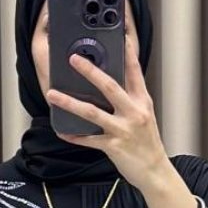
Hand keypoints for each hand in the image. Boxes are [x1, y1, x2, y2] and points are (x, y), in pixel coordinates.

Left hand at [45, 36, 167, 189]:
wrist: (155, 172)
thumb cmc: (147, 143)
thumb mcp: (144, 116)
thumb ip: (130, 99)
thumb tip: (108, 84)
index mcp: (142, 102)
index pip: (134, 71)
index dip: (127, 52)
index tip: (119, 35)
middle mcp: (134, 113)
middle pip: (110, 87)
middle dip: (90, 71)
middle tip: (73, 59)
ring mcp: (123, 130)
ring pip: (92, 113)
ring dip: (70, 103)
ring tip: (52, 94)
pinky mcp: (114, 147)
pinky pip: (89, 140)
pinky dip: (74, 136)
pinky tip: (61, 131)